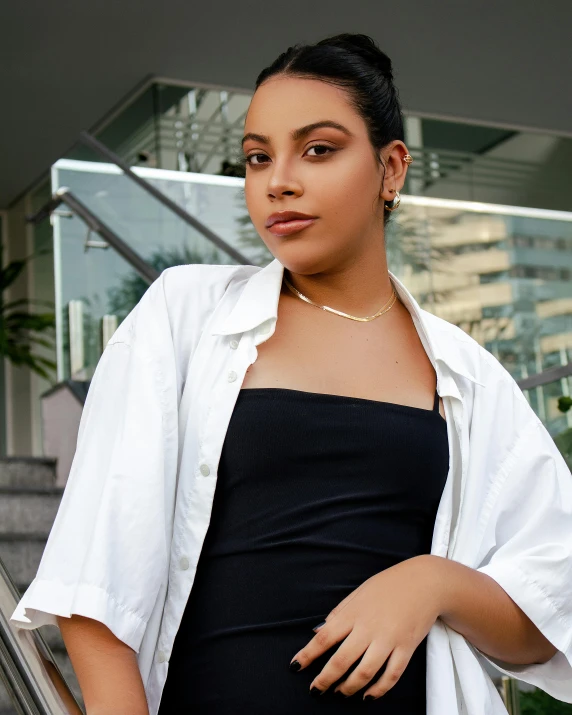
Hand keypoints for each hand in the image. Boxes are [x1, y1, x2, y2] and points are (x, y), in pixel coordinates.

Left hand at [288, 555, 442, 700]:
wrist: (425, 582)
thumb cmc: (389, 585)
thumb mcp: (358, 592)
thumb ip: (338, 613)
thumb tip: (318, 631)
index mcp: (353, 612)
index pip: (324, 638)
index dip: (307, 655)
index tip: (296, 666)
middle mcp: (369, 628)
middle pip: (341, 661)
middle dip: (325, 679)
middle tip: (316, 690)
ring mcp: (389, 639)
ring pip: (365, 672)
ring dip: (349, 687)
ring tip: (340, 693)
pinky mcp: (407, 648)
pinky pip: (391, 675)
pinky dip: (379, 689)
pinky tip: (368, 695)